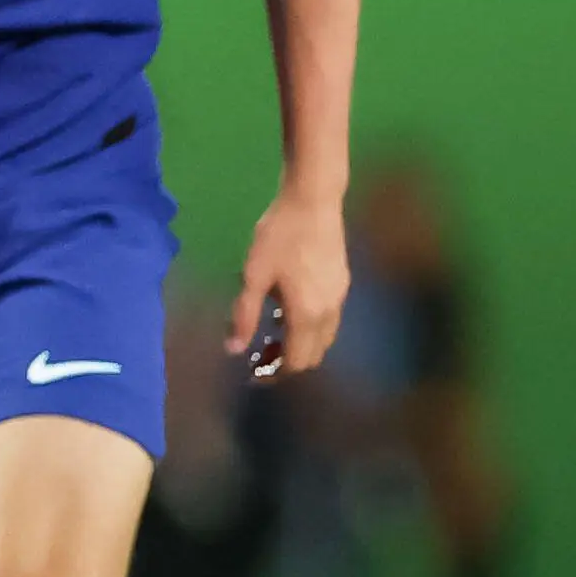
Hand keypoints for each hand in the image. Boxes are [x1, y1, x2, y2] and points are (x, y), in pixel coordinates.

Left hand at [228, 186, 348, 377]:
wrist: (314, 202)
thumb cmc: (278, 237)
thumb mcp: (253, 276)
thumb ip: (244, 315)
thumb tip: (233, 350)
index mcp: (307, 315)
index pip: (296, 362)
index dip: (274, 374)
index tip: (252, 374)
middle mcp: (330, 313)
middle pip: (312, 356)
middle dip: (286, 363)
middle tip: (257, 356)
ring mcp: (340, 298)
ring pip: (322, 339)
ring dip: (297, 345)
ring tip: (268, 334)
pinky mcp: (342, 284)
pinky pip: (327, 320)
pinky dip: (307, 328)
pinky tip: (284, 311)